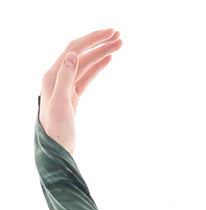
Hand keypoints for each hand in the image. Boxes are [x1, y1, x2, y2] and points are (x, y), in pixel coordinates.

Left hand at [39, 29, 122, 154]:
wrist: (56, 148)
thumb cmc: (56, 129)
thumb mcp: (60, 103)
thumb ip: (64, 77)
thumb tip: (73, 54)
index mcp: (53, 75)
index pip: (74, 49)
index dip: (92, 39)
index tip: (110, 34)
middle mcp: (58, 76)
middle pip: (81, 53)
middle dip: (99, 43)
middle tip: (119, 36)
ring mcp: (66, 85)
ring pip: (86, 64)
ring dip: (102, 53)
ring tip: (119, 44)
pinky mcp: (73, 95)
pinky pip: (87, 75)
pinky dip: (98, 66)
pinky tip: (108, 59)